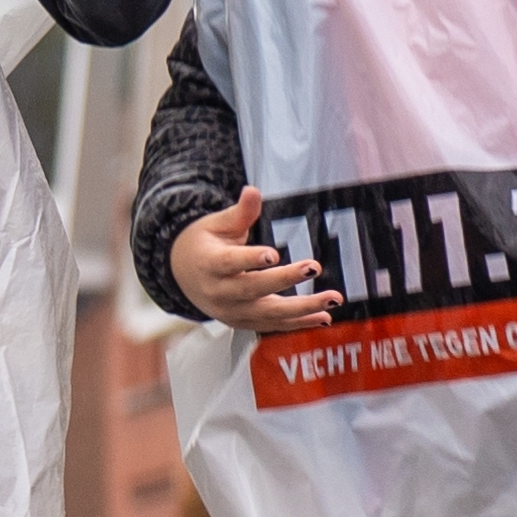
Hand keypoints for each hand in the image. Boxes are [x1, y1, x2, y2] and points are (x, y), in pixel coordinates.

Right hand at [172, 187, 338, 331]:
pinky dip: (299, 323)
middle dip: (285, 280)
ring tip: (333, 298)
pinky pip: (273, 325)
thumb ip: (240, 212)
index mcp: (209, 264)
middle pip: (253, 288)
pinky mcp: (243, 323)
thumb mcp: (216, 225)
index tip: (274, 255)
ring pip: (269, 313)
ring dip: (303, 308)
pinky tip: (324, 317)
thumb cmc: (204, 245)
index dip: (250, 260)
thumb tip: (253, 191)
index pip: (230, 262)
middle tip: (313, 267)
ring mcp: (231, 311)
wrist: (183, 277)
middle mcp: (219, 292)